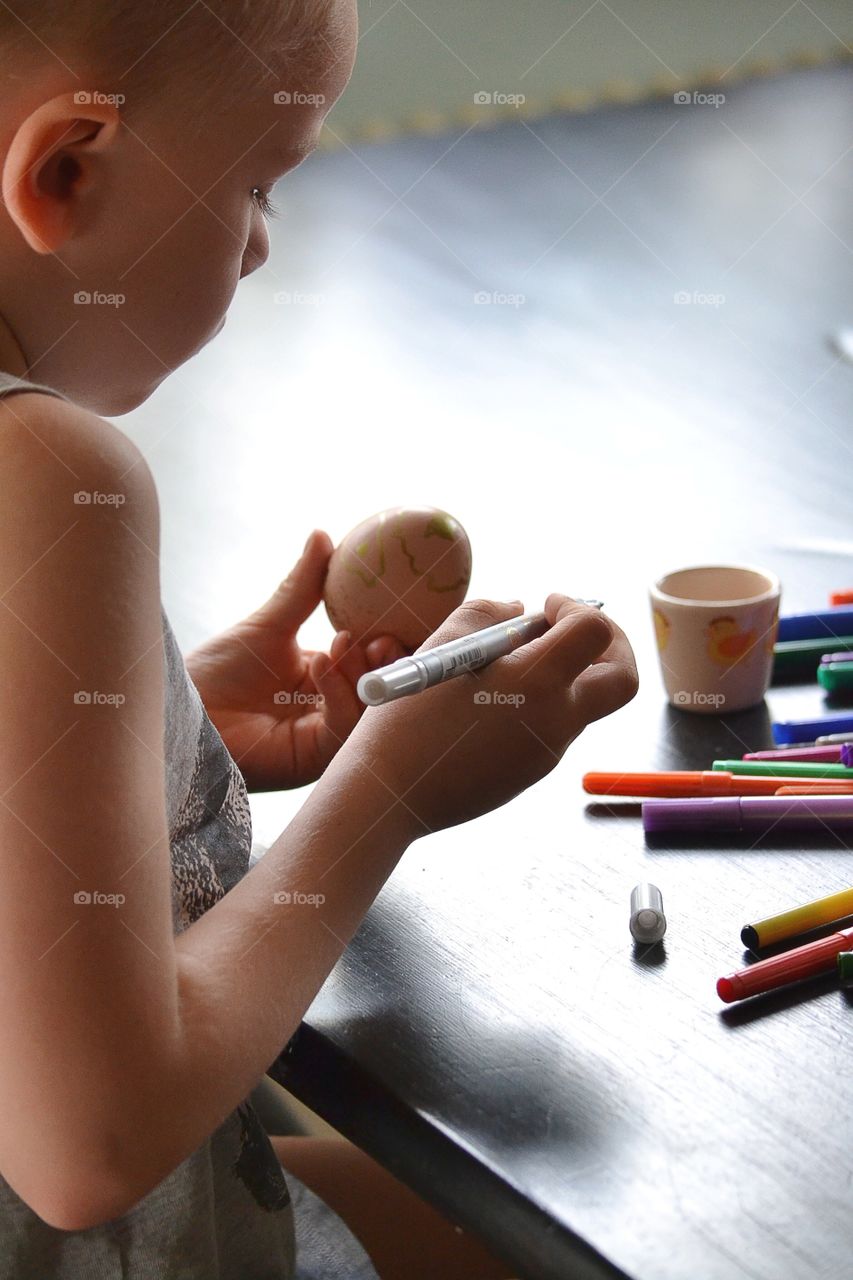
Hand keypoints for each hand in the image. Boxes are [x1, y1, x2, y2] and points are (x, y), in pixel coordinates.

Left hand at [185, 531, 408, 790]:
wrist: (181, 708)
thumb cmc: (216, 672)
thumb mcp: (269, 624)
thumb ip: (303, 586)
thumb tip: (323, 535)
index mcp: (324, 680)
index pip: (372, 664)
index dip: (388, 644)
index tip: (391, 618)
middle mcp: (329, 710)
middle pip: (380, 690)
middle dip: (389, 664)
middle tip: (385, 636)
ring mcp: (323, 736)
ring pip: (368, 710)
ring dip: (364, 674)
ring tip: (348, 641)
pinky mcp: (312, 758)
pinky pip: (342, 728)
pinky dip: (339, 694)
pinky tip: (321, 664)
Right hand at [341, 595, 638, 838]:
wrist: (390, 794)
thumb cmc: (408, 717)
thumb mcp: (443, 644)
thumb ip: (488, 614)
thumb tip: (520, 610)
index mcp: (538, 683)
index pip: (596, 632)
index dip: (577, 608)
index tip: (546, 607)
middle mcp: (557, 721)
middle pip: (623, 680)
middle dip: (612, 645)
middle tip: (573, 630)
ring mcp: (549, 753)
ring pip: (583, 703)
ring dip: (565, 673)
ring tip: (506, 664)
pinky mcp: (532, 772)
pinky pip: (553, 728)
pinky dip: (540, 702)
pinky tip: (488, 701)